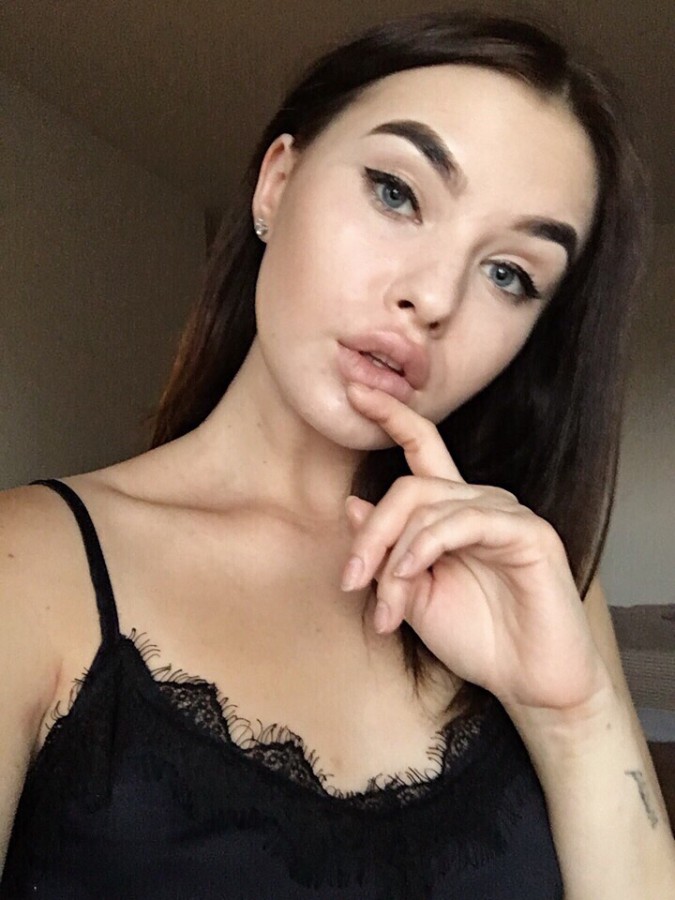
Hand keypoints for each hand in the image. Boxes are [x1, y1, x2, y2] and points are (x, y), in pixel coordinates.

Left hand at [341, 382, 610, 715]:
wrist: (527, 682)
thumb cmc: (476, 638)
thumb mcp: (413, 597)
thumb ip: (386, 553)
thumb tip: (353, 504)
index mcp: (451, 513)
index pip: (422, 448)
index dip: (392, 416)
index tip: (356, 390)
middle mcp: (479, 504)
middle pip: (408, 487)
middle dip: (371, 535)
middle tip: (352, 582)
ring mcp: (506, 514)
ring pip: (428, 506)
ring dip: (395, 557)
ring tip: (387, 607)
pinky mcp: (528, 533)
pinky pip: (463, 522)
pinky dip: (426, 547)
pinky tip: (411, 575)